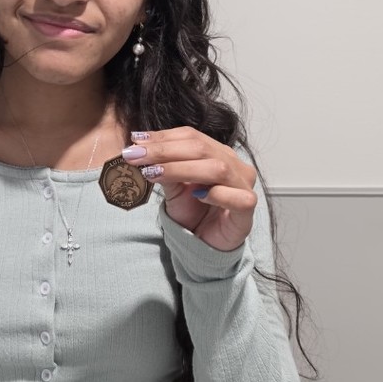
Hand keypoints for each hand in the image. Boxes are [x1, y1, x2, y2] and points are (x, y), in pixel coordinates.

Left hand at [122, 128, 257, 250]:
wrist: (205, 244)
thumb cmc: (193, 213)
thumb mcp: (173, 187)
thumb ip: (163, 168)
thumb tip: (139, 148)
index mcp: (217, 153)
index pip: (191, 137)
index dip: (163, 137)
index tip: (135, 141)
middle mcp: (234, 165)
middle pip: (201, 148)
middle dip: (165, 151)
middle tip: (136, 156)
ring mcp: (243, 186)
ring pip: (217, 169)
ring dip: (181, 169)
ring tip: (152, 173)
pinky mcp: (247, 210)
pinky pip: (238, 198)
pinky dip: (217, 195)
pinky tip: (197, 196)